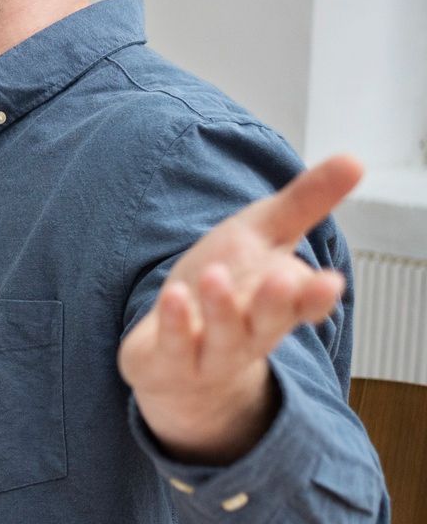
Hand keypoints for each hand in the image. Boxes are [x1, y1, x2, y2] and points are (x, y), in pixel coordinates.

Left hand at [119, 154, 362, 464]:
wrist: (175, 356)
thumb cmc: (228, 284)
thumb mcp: (262, 235)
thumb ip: (304, 203)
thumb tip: (354, 160)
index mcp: (280, 303)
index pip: (307, 303)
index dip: (317, 296)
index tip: (329, 282)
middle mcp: (251, 332)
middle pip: (269, 322)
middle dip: (276, 303)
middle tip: (283, 279)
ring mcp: (210, 354)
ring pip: (223, 338)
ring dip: (221, 309)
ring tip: (214, 277)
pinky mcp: (168, 363)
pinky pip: (174, 346)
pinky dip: (174, 323)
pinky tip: (174, 296)